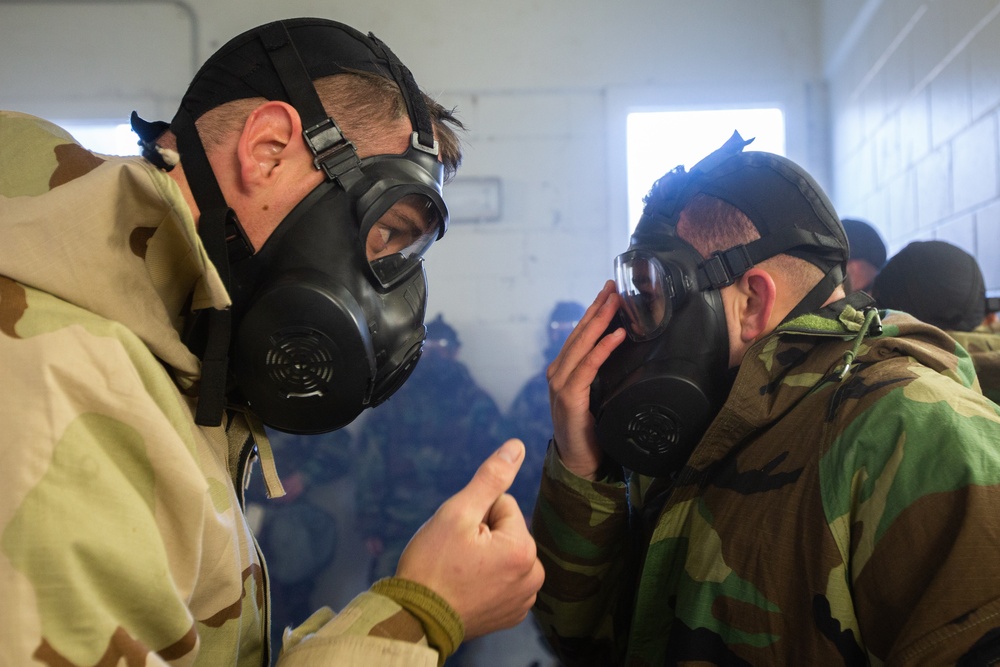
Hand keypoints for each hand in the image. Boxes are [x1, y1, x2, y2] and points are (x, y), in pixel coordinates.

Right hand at [395, 439, 543, 638]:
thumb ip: (491, 478)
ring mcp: (524, 599)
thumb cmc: (432, 565)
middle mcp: (533, 576)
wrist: (415, 619)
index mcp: (524, 549)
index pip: (502, 505)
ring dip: (483, 557)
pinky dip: (486, 580)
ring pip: (503, 554)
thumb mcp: (458, 512)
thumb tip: (517, 446)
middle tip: (456, 556)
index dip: (475, 515)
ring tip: (459, 574)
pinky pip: (503, 579)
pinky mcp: (512, 614)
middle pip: (506, 531)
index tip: (458, 538)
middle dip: (481, 536)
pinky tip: (465, 589)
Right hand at [546, 280, 625, 479]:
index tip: (610, 291)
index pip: (581, 334)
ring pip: (582, 345)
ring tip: (616, 302)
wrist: (580, 462)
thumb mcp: (598, 395)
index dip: (595, 311)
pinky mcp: (568, 398)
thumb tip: (624, 349)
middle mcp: (558, 372)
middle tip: (613, 286)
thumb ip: (601, 374)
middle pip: (580, 333)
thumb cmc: (592, 430)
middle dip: (598, 308)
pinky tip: (616, 335)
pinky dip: (602, 349)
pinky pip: (587, 368)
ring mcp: (560, 384)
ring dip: (600, 321)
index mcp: (564, 370)